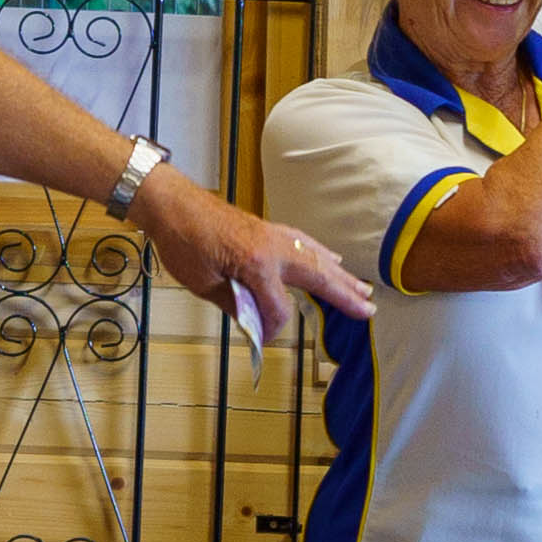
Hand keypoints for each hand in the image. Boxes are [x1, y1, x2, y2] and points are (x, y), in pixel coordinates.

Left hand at [137, 173, 374, 333]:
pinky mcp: (269, 230)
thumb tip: (256, 323)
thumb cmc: (183, 242)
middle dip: (344, 296)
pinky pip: (305, 243)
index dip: (271, 327)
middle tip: (369, 310)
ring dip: (341, 276)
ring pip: (317, 259)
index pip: (278, 308)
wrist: (173, 205)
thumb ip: (235, 305)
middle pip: (317, 277)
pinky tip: (332, 260)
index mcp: (256, 265)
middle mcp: (273, 249)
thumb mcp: (203, 284)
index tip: (261, 337)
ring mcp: (274, 236)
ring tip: (362, 290)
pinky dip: (322, 253)